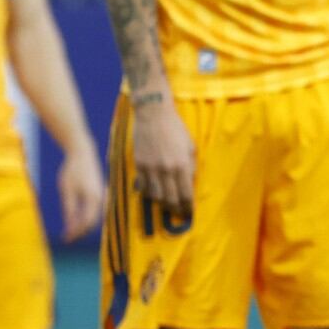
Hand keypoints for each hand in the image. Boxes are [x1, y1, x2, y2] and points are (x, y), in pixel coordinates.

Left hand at [58, 143, 104, 240]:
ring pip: (94, 217)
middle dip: (80, 232)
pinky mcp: (99, 193)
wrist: (82, 153)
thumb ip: (69, 209)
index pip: (87, 223)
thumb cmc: (72, 170)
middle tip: (66, 238)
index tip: (65, 239)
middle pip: (93, 222)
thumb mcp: (67, 190)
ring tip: (69, 232)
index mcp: (93, 198)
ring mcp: (102, 196)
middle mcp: (101, 199)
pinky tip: (75, 220)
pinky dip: (86, 218)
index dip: (76, 233)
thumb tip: (70, 227)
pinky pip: (94, 211)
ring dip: (83, 226)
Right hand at [131, 94, 194, 217]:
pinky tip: (154, 194)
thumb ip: (190, 166)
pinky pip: (143, 186)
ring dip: (163, 204)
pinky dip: (149, 193)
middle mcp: (166, 169)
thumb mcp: (190, 146)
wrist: (153, 115)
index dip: (188, 207)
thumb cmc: (175, 129)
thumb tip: (190, 183)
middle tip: (179, 214)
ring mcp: (151, 168)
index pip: (186, 194)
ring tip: (168, 206)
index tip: (190, 213)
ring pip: (156, 196)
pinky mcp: (139, 165)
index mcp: (182, 165)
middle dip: (176, 210)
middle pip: (171, 199)